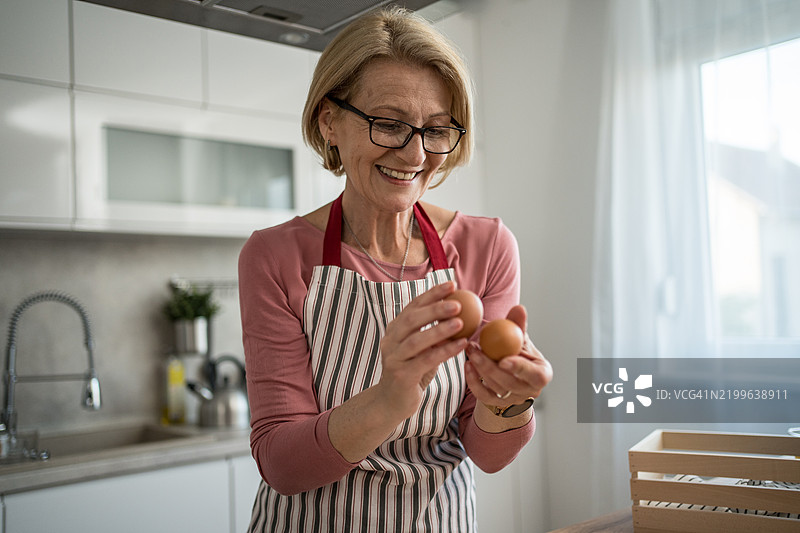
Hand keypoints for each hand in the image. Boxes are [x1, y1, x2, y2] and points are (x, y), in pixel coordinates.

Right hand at [375, 281, 468, 419]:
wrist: (391, 404)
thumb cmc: (411, 373)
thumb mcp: (421, 350)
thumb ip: (432, 335)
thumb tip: (459, 314)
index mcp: (394, 330)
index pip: (413, 306)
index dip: (432, 294)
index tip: (452, 285)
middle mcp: (390, 341)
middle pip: (412, 319)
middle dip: (435, 308)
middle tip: (458, 303)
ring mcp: (393, 359)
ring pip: (417, 340)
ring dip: (440, 330)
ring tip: (461, 323)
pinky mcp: (401, 376)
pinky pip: (425, 360)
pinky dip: (444, 351)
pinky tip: (461, 345)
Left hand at [464, 305, 552, 408]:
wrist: (510, 370)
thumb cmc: (518, 351)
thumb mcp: (521, 338)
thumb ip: (519, 325)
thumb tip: (519, 308)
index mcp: (541, 374)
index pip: (534, 375)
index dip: (519, 369)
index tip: (504, 360)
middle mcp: (530, 391)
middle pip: (510, 383)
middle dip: (490, 367)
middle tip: (475, 350)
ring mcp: (514, 400)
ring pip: (495, 389)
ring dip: (479, 369)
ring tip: (469, 351)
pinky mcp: (497, 404)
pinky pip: (483, 396)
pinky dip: (473, 381)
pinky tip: (467, 365)